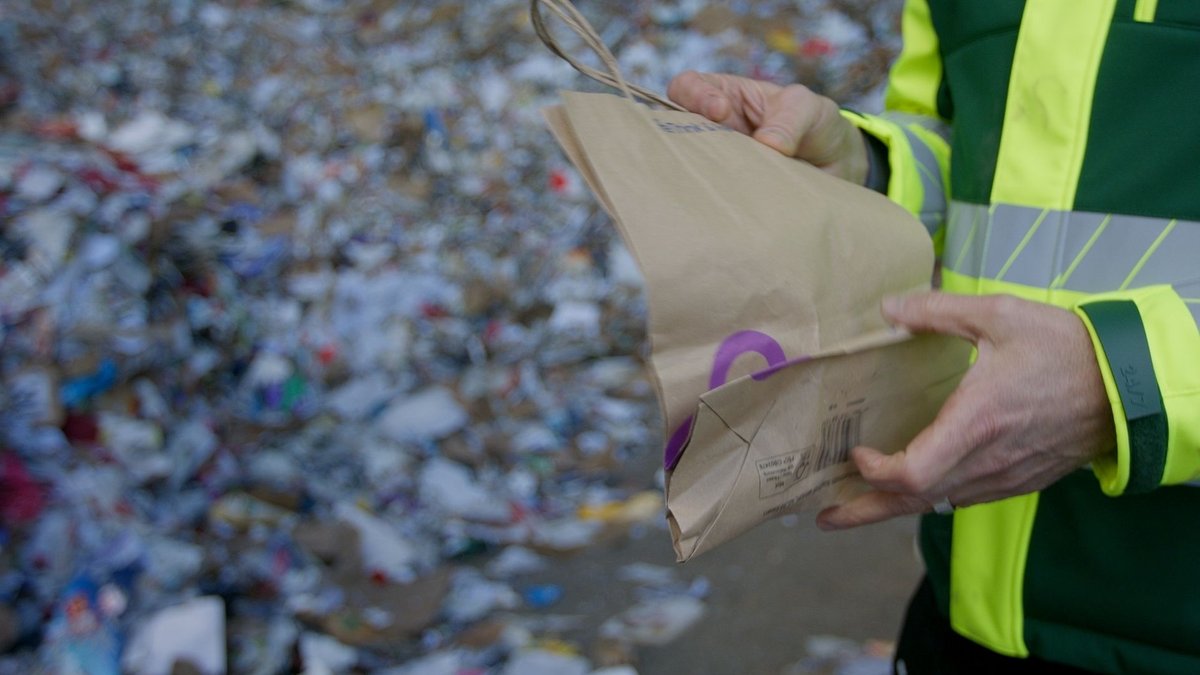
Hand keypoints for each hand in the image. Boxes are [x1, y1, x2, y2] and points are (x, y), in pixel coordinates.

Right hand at [666, 70, 868, 184]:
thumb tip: (766, 144)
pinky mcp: (727, 195)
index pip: (687, 87)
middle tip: (714, 152)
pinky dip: (717, 202)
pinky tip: (734, 207)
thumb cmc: (817, 126)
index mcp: (725, 96)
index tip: (719, 111)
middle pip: (675, 130)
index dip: (694, 95)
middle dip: (687, 140)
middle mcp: (712, 131)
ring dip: (703, 173)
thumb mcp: (809, 109)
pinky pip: (709, 198)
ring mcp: (716, 164)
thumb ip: (790, 119)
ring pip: (688, 167)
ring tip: (725, 181)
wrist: (839, 170)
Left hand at [816, 293, 1116, 529]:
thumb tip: (889, 308)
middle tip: (823, 516)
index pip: (914, 473)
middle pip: (913, 502)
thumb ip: (938, 311)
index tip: (856, 452)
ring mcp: (1002, 477)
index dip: (877, 472)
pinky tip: (909, 490)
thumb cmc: (1064, 349)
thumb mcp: (1000, 315)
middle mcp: (985, 461)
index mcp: (975, 424)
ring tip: (853, 505)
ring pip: (936, 504)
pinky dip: (928, 499)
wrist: (1127, 387)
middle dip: (864, 511)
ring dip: (892, 508)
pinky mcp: (1016, 480)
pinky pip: (962, 498)